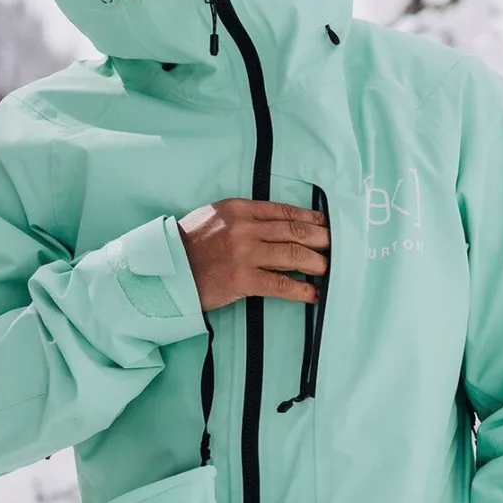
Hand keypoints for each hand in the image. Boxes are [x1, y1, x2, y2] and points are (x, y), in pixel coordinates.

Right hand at [178, 199, 328, 312]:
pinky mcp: (243, 279)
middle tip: (337, 246)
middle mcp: (244, 228)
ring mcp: (244, 253)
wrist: (165, 271)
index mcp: (238, 209)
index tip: (326, 224)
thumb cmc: (188, 245)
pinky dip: (301, 290)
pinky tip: (313, 293)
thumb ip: (244, 217)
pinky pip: (281, 284)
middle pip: (295, 231)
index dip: (311, 218)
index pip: (284, 210)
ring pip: (294, 255)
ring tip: (328, 268)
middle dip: (321, 239)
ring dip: (317, 263)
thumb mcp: (214, 217)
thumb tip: (278, 223)